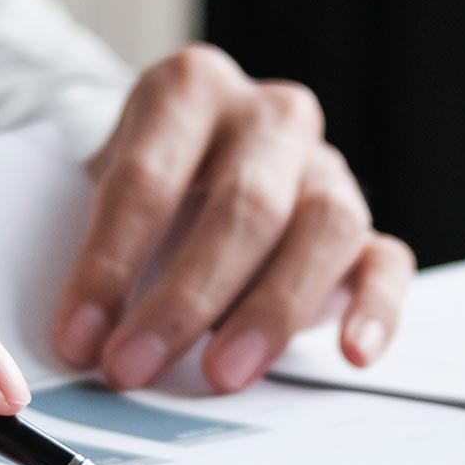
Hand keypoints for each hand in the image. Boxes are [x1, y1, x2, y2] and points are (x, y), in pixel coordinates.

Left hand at [51, 43, 414, 391]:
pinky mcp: (365, 225)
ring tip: (222, 374)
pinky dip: (374, 309)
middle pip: (243, 205)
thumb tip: (77, 343)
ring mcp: (324, 166)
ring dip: (271, 310)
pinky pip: (386, 260)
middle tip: (134, 367)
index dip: (108, 265)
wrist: (188, 163)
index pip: (147, 178)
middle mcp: (266, 117)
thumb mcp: (90, 192)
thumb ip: (90, 253)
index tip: (78, 337)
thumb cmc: (134, 187)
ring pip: (325, 227)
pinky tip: (350, 353)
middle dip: (183, 299)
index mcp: (187, 90)